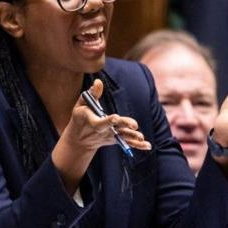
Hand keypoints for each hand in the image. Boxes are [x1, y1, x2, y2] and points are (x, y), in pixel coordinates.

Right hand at [52, 79, 150, 193]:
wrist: (79, 140)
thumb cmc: (80, 117)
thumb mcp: (82, 104)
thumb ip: (92, 94)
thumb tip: (98, 81)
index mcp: (93, 122)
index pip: (101, 123)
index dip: (108, 121)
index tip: (115, 118)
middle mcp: (103, 131)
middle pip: (115, 129)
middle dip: (125, 126)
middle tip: (135, 126)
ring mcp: (110, 136)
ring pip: (123, 137)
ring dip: (133, 138)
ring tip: (142, 138)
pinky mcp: (116, 140)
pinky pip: (127, 143)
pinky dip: (137, 145)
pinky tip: (147, 145)